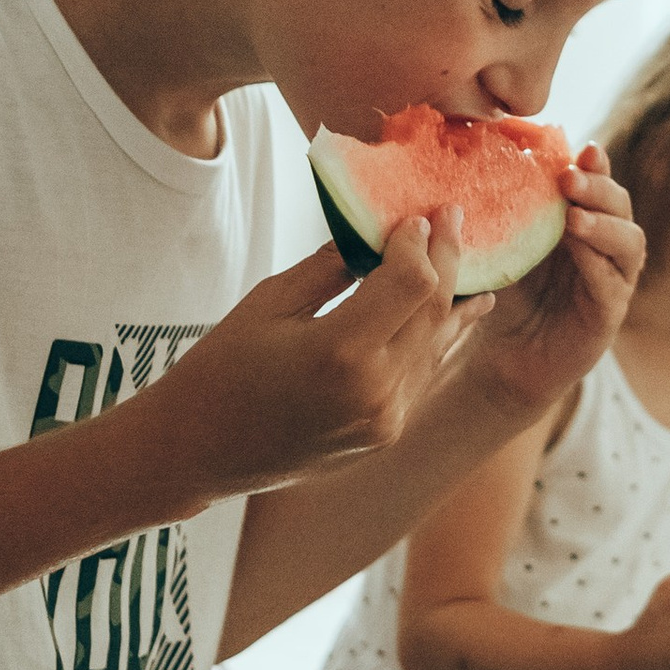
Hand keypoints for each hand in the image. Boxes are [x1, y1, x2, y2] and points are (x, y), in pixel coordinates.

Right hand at [149, 223, 483, 503]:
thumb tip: (375, 233)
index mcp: (341, 352)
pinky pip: (424, 375)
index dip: (420, 242)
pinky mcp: (383, 435)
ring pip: (440, 345)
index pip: (411, 281)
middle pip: (434, 310)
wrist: (196, 454)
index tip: (417, 215)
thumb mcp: (268, 303)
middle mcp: (375, 391)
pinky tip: (452, 315)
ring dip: (457, 300)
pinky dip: (438, 338)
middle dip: (449, 258)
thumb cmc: (219, 372)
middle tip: (454, 219)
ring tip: (473, 265)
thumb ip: (330, 267)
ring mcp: (385, 420)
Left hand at [466, 149, 645, 418]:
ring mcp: (613, 282)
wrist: (504, 359)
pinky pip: (613, 285)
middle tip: (569, 179)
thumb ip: (508, 214)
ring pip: (629, 243)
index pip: (600, 187)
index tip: (583, 150)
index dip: (598, 167)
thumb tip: (479, 165)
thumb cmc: (505, 297)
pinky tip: (578, 251)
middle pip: (621, 208)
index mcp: (585, 225)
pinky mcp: (609, 315)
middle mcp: (606, 249)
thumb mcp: (506, 248)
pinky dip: (598, 265)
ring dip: (604, 225)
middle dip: (599, 189)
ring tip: (574, 216)